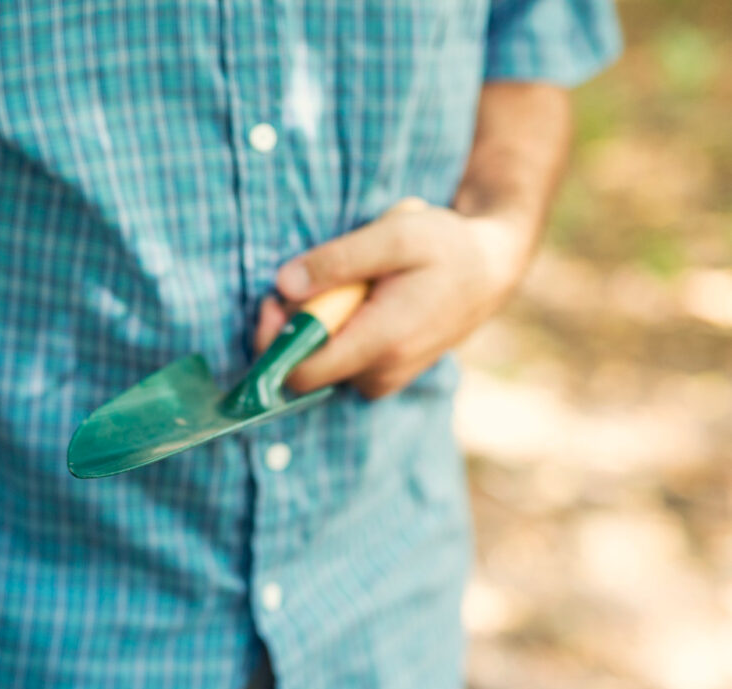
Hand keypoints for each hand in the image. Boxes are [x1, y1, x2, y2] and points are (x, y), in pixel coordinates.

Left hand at [256, 198, 532, 398]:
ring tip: (350, 285)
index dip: (273, 340)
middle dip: (293, 325)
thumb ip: (337, 260)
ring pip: (319, 363)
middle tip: (311, 278)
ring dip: (317, 324)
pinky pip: (338, 360)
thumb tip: (284, 285)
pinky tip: (359, 300)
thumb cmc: (445, 246)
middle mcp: (381, 374)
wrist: (490, 269)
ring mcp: (383, 380)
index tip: (273, 299)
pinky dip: (335, 330)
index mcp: (381, 344)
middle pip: (303, 368)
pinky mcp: (383, 376)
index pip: (298, 374)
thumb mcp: (395, 234)